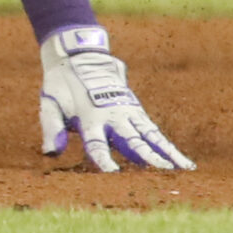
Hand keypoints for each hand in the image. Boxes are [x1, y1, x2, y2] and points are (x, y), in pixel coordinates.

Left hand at [39, 26, 192, 171]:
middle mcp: (112, 117)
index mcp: (89, 118)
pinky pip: (155, 133)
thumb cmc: (61, 85)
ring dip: (165, 154)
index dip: (103, 158)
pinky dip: (169, 148)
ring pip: (150, 137)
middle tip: (160, 175)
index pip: (96, 143)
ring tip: (181, 172)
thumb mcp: (49, 103)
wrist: (78, 57)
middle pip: (131, 141)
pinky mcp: (137, 112)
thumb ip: (51, 127)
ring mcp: (127, 113)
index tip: (112, 173)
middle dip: (145, 158)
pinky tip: (184, 164)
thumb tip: (49, 153)